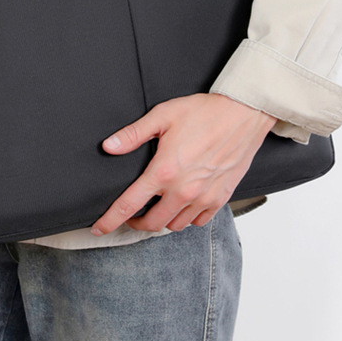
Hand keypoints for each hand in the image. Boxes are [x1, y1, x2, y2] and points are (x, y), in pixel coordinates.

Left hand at [91, 93, 276, 234]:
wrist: (243, 115)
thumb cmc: (204, 112)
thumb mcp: (162, 116)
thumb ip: (133, 134)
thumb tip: (109, 146)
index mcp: (164, 171)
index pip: (128, 205)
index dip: (109, 220)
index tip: (98, 228)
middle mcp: (183, 191)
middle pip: (151, 223)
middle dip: (135, 222)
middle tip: (130, 214)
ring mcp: (203, 197)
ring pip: (174, 225)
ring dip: (161, 221)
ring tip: (156, 207)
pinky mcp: (220, 198)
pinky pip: (197, 221)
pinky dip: (185, 218)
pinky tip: (181, 204)